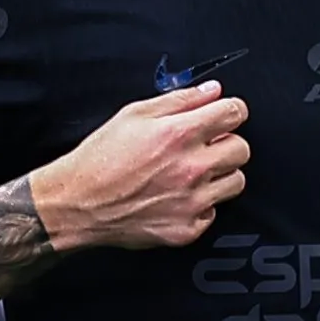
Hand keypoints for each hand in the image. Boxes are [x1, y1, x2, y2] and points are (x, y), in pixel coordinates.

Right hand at [33, 80, 249, 251]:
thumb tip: (212, 91)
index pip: (235, 113)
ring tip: (193, 173)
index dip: (231, 110)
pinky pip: (213, 212)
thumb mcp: (134, 114)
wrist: (77, 204)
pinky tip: (178, 197)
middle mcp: (191, 168)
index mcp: (179, 134)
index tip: (225, 114)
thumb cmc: (101, 159)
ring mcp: (192, 202)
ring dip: (220, 174)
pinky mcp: (187, 229)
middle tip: (206, 146)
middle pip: (242, 149)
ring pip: (236, 182)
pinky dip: (201, 205)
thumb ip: (180, 100)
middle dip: (227, 143)